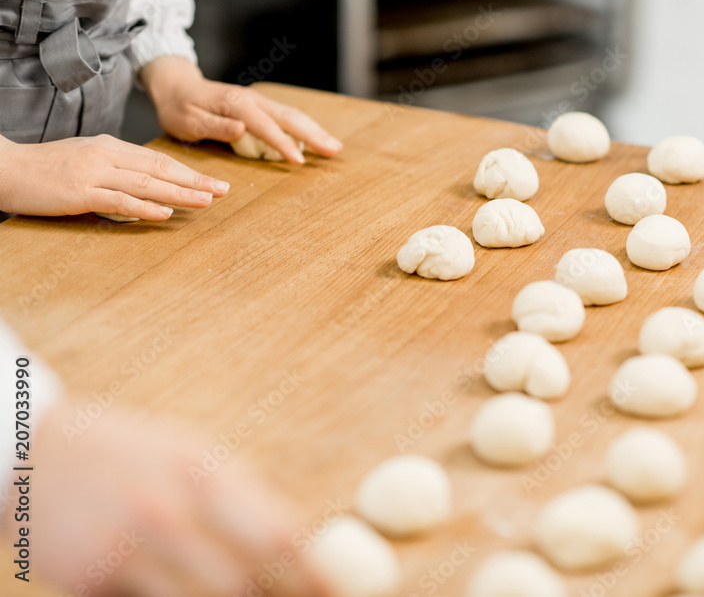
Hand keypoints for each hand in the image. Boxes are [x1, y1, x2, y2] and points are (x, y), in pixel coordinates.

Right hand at [0, 135, 227, 219]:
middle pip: (160, 168)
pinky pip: (119, 200)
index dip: (189, 171)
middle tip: (224, 190)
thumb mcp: (86, 158)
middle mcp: (107, 155)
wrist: (4, 167)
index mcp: (111, 146)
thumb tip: (146, 184)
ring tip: (206, 201)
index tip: (214, 181)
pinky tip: (165, 213)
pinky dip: (144, 207)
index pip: (158, 160)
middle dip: (195, 180)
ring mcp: (94, 173)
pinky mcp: (80, 192)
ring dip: (179, 193)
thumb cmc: (45, 168)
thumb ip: (116, 167)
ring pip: (146, 184)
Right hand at [3, 401, 334, 596]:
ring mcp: (123, 553)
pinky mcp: (89, 586)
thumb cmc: (134, 455)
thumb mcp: (192, 455)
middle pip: (244, 582)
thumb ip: (243, 497)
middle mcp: (164, 513)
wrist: (33, 456)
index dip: (314, 573)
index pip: (278, 534)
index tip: (336, 592)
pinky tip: (189, 593)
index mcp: (201, 472)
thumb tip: (304, 541)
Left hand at [142, 57, 342, 164]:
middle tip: (335, 150)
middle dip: (314, 134)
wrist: (177, 86)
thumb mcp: (188, 121)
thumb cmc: (179, 107)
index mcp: (236, 105)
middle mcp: (252, 100)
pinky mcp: (260, 106)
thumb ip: (215, 126)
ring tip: (334, 146)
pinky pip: (286, 116)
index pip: (266, 127)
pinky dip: (305, 126)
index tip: (300, 161)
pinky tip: (316, 136)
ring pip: (292, 115)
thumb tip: (242, 129)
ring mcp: (258, 101)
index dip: (284, 144)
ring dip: (315, 130)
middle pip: (289, 117)